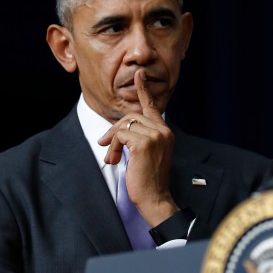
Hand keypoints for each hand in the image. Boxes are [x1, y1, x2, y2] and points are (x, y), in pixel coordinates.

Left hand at [98, 69, 178, 224]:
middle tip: (106, 147)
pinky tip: (116, 159)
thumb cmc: (149, 179)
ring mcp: (155, 136)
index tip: (139, 74)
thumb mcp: (146, 154)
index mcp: (165, 132)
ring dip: (113, 141)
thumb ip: (139, 137)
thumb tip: (118, 130)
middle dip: (114, 131)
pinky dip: (114, 146)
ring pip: (124, 125)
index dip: (143, 90)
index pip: (152, 107)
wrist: (155, 197)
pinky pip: (120, 134)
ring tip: (112, 157)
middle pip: (131, 116)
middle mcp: (163, 130)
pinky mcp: (144, 143)